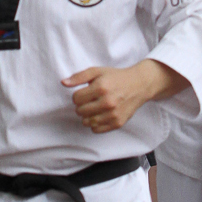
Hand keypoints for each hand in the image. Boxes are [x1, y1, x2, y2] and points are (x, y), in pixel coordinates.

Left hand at [62, 60, 184, 133]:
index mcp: (101, 87)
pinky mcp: (117, 123)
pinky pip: (96, 130)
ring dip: (87, 116)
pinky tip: (100, 115)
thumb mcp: (97, 71)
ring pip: (86, 122)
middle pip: (80, 111)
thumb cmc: (116, 77)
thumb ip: (79, 77)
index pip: (76, 99)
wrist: (138, 85)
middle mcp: (107, 102)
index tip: (85, 93)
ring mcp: (113, 114)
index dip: (78, 96)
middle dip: (82, 105)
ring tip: (94, 108)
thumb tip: (63, 83)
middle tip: (90, 100)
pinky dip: (95, 124)